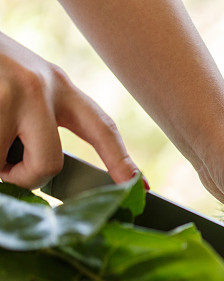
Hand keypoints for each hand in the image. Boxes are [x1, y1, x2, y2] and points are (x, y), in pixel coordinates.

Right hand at [0, 32, 136, 186]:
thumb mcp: (25, 83)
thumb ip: (40, 118)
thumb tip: (45, 169)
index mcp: (59, 86)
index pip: (101, 127)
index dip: (121, 160)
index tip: (141, 186)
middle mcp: (39, 88)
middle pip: (49, 164)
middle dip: (25, 177)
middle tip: (6, 169)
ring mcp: (9, 94)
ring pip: (5, 165)